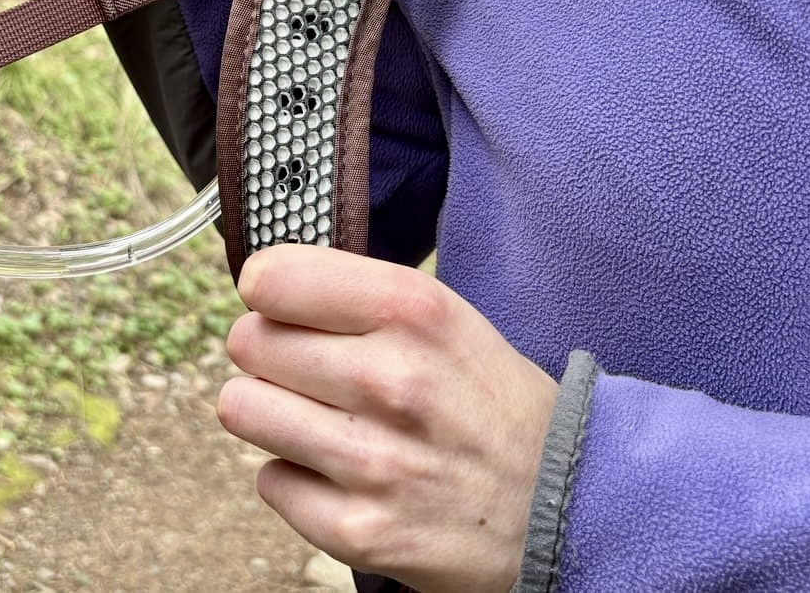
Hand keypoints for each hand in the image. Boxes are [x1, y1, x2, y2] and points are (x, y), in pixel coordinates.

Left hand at [219, 244, 557, 591]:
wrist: (567, 507)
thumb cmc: (492, 404)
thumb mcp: (446, 318)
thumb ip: (357, 296)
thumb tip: (264, 286)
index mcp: (413, 312)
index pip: (272, 279)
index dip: (270, 294)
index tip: (284, 307)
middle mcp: (390, 380)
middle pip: (248, 342)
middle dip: (270, 355)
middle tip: (313, 374)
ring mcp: (372, 460)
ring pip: (242, 408)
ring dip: (272, 414)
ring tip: (322, 421)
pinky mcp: (359, 530)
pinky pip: (269, 482)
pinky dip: (297, 479)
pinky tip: (343, 475)